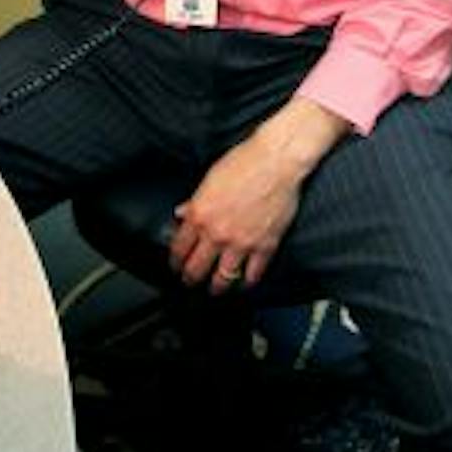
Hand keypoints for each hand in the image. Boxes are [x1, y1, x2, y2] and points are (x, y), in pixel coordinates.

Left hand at [169, 98, 350, 293]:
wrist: (276, 161)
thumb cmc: (244, 162)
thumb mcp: (209, 179)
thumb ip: (194, 201)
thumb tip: (182, 213)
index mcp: (200, 215)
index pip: (179, 249)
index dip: (175, 262)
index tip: (176, 266)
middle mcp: (217, 234)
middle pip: (197, 269)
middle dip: (190, 279)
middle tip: (190, 282)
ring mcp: (242, 243)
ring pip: (223, 278)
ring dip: (217, 287)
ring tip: (215, 289)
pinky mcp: (265, 246)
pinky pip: (254, 274)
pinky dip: (248, 282)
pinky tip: (245, 283)